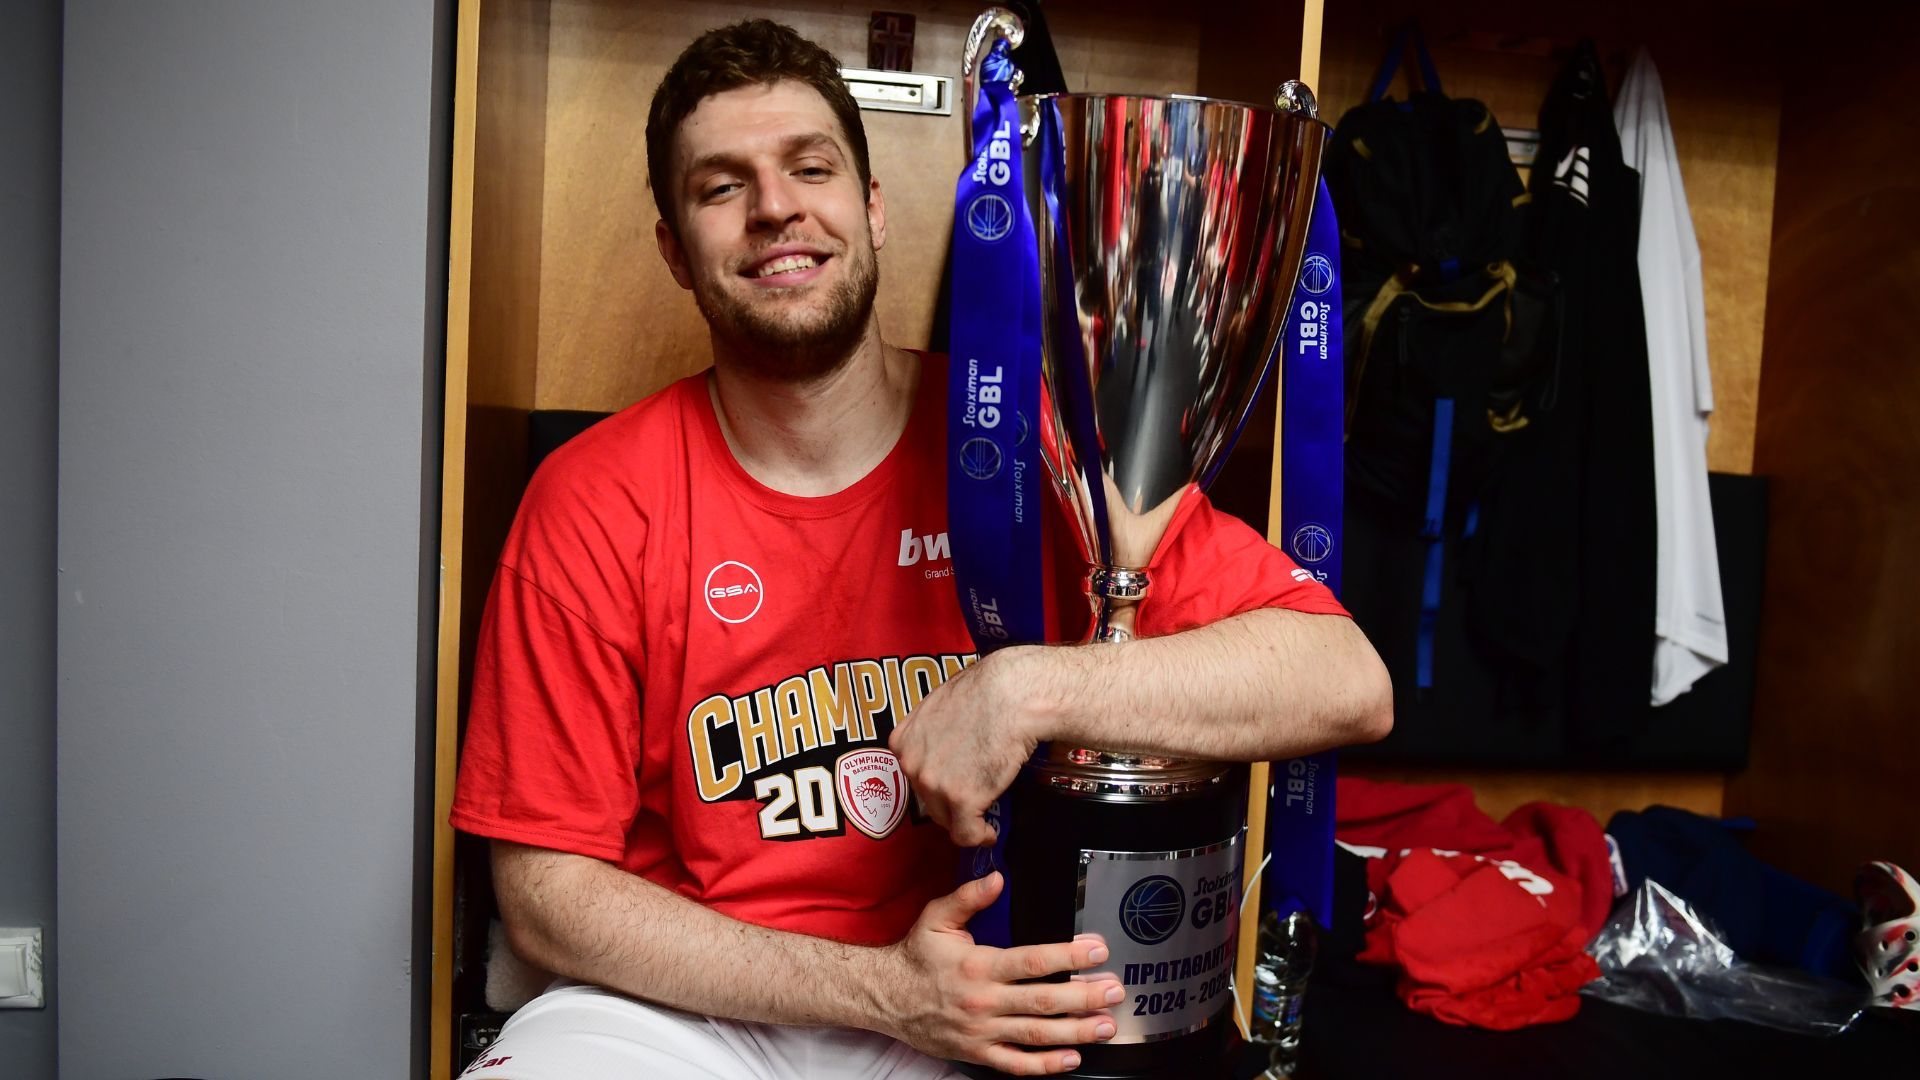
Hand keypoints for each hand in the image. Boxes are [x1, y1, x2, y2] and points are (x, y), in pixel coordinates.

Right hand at [870, 873, 1122, 1074]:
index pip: (1033, 962)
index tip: (1097, 950)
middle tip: (1115, 990)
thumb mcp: (936, 918)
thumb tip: (998, 878)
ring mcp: (982, 1031)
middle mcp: (984, 1001)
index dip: (1069, 957)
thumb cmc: (915, 957)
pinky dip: (1045, 1065)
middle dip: (1085, 996)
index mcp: (979, 965)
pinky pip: (1016, 1064)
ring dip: (1076, 1032)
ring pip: (1036, 1035)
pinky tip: (1072, 1059)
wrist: (884, 997)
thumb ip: (969, 897)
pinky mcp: (977, 1053)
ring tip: (1106, 1025)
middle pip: (1043, 1001)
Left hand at [890, 647, 1045, 846]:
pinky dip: (980, 836)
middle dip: (950, 804)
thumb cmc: (986, 691)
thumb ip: (933, 732)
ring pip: (947, 819)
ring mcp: (934, 784)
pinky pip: (966, 833)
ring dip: (966, 820)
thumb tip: (945, 745)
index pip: (916, 776)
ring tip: (985, 816)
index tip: (952, 788)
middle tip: (973, 800)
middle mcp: (912, 764)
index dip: (937, 784)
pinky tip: (991, 833)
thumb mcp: (941, 706)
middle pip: (929, 800)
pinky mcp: (961, 799)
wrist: (1011, 696)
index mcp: (903, 741)